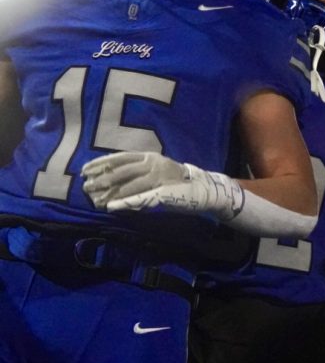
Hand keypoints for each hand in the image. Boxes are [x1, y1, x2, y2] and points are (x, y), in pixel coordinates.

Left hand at [81, 151, 241, 217]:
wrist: (201, 189)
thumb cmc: (175, 181)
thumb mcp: (155, 171)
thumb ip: (137, 172)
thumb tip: (111, 178)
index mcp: (149, 156)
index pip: (119, 157)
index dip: (100, 163)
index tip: (84, 170)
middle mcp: (152, 163)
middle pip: (120, 170)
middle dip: (101, 179)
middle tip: (86, 187)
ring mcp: (158, 177)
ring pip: (128, 184)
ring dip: (110, 193)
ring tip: (96, 200)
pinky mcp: (163, 191)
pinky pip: (140, 197)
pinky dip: (125, 202)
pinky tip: (113, 207)